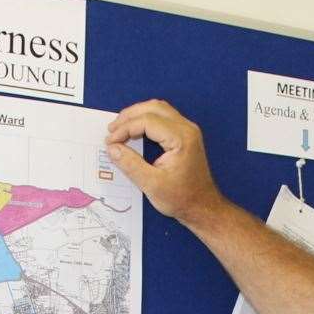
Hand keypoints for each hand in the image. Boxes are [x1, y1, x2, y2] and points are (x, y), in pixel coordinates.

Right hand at [105, 99, 224, 225]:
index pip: (148, 121)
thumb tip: (112, 147)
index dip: (125, 128)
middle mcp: (187, 128)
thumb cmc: (180, 199)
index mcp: (181, 139)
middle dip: (130, 116)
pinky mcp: (185, 135)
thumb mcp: (151, 184)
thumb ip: (130, 164)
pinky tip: (134, 131)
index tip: (110, 141)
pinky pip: (164, 117)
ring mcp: (188, 130)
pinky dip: (146, 120)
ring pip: (159, 109)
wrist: (202, 206)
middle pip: (154, 108)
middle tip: (112, 130)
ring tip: (120, 128)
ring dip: (138, 115)